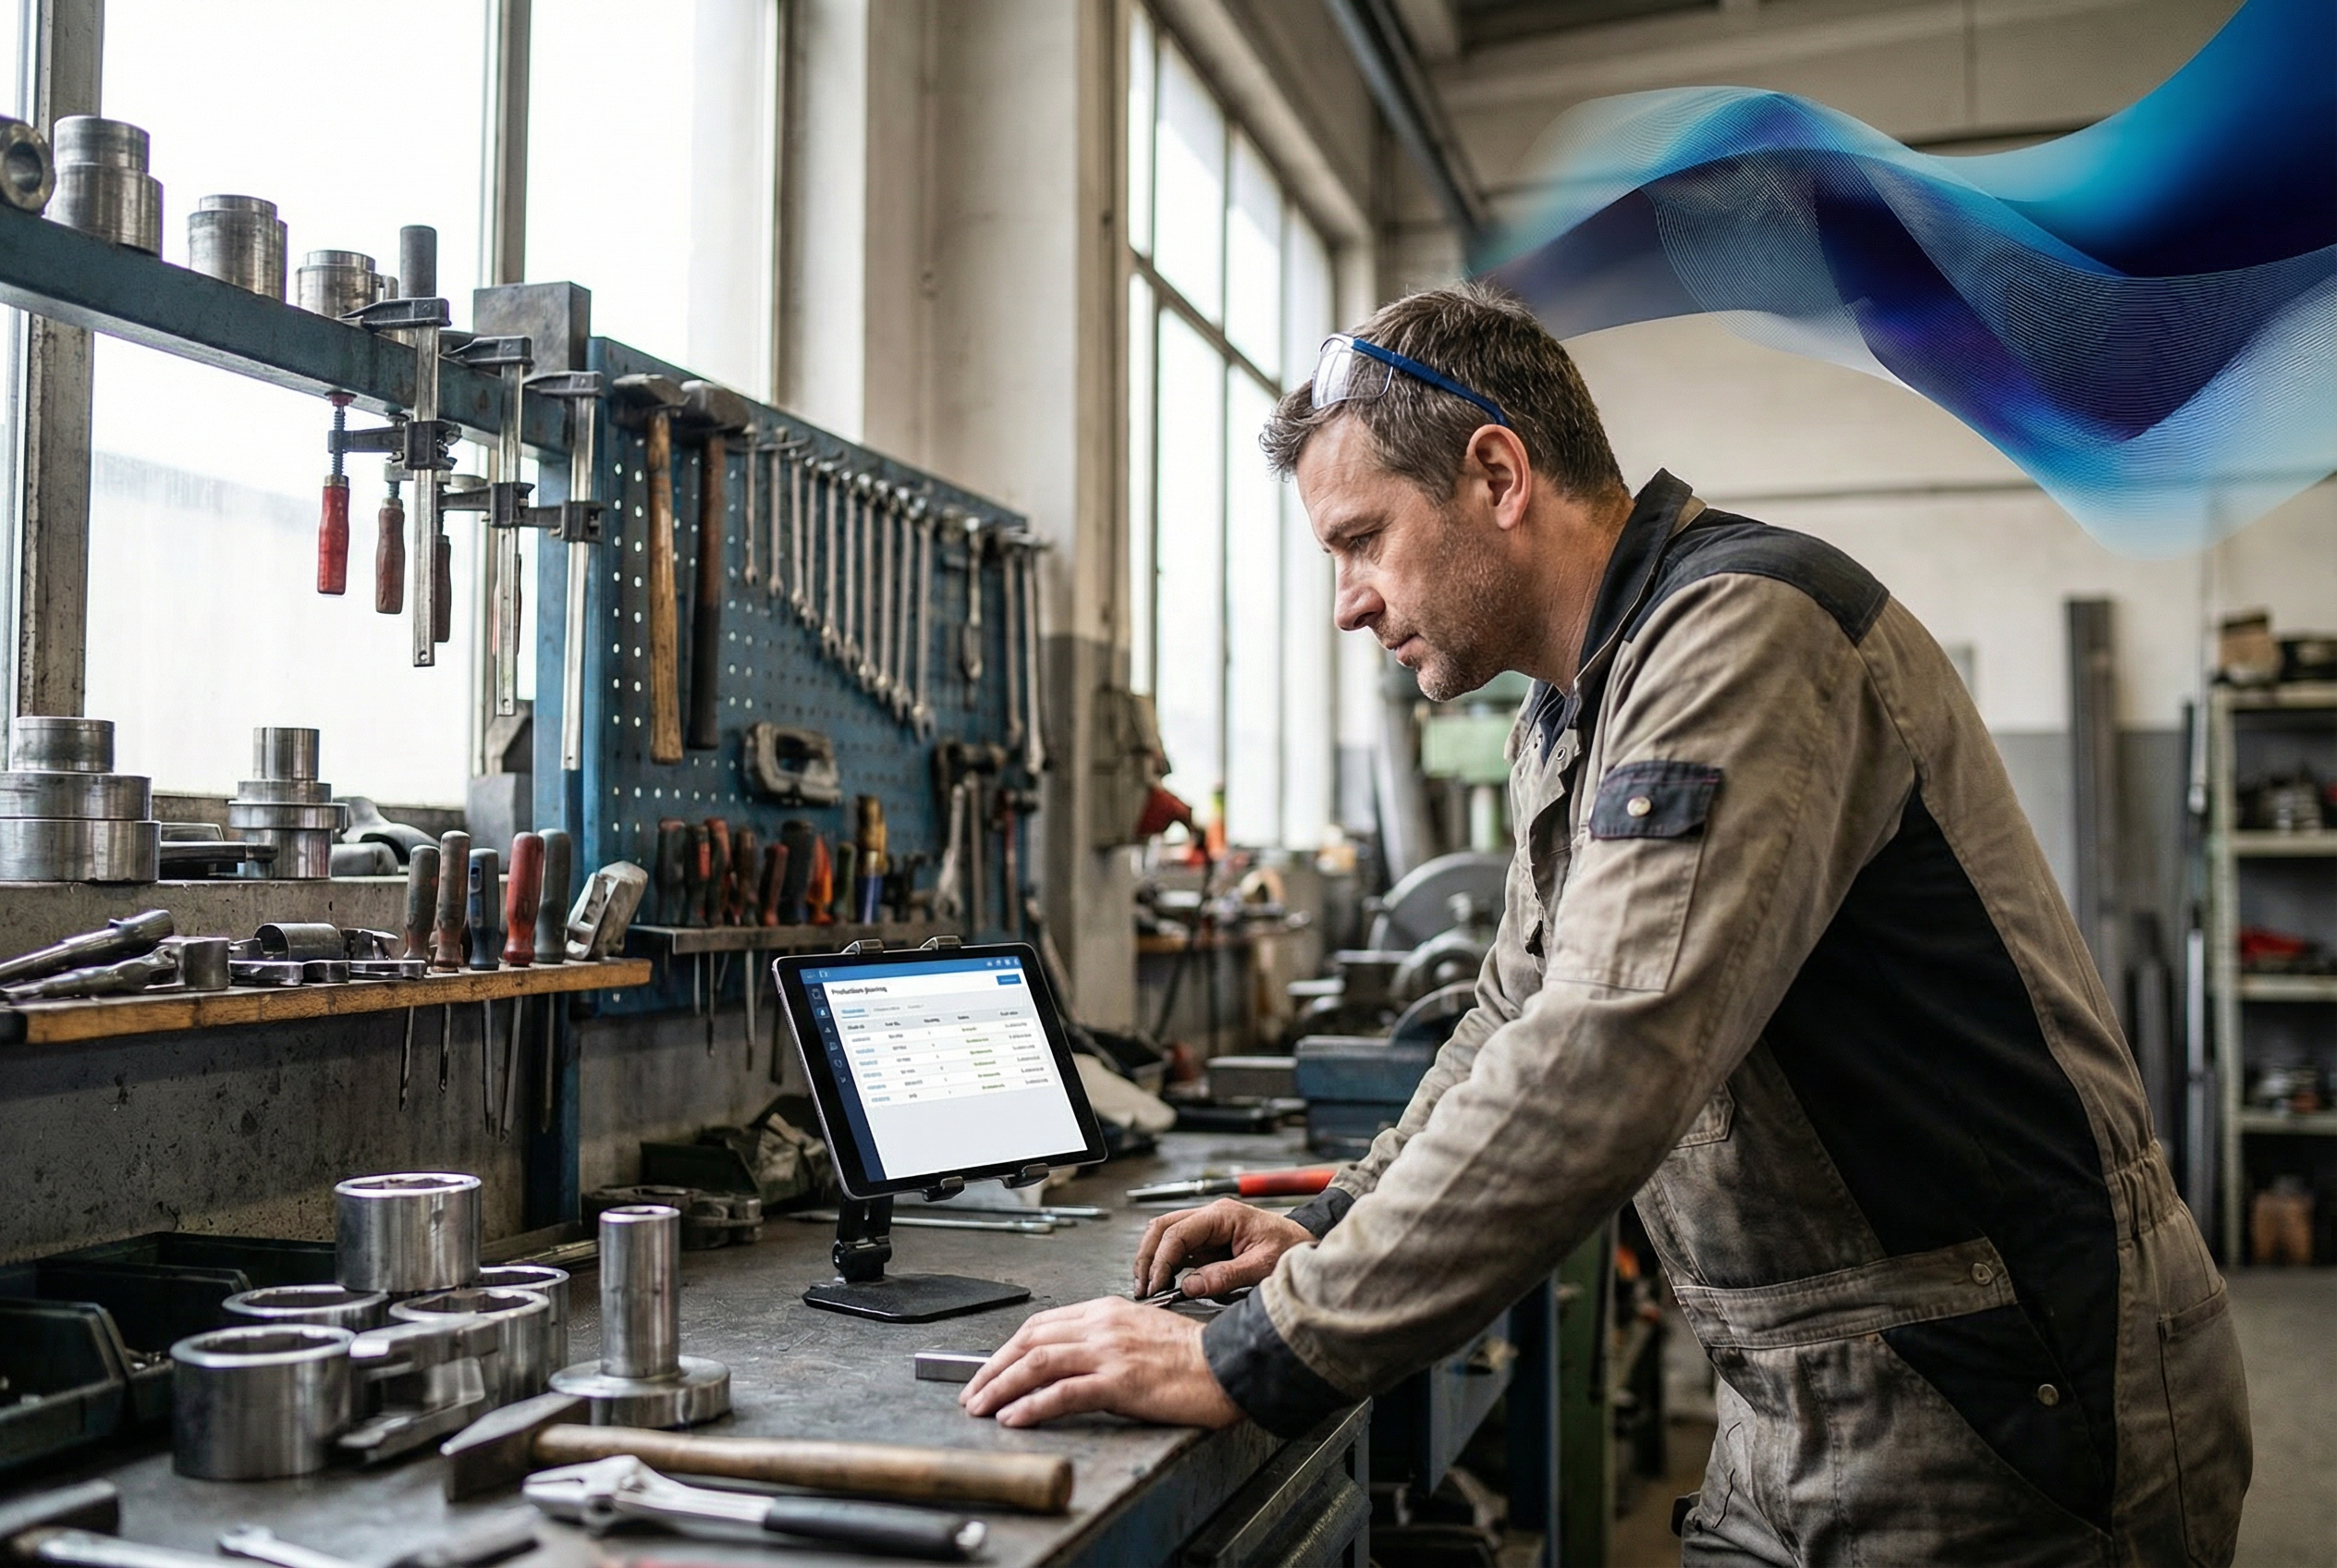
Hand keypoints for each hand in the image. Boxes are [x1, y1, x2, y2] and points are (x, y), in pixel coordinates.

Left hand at [958, 1297, 1242, 1428]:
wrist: (1228, 1364)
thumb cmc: (1192, 1356)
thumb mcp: (1140, 1334)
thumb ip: (1104, 1342)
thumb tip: (1069, 1365)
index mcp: (1106, 1310)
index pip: (1041, 1325)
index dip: (1007, 1349)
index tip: (990, 1370)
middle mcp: (1102, 1325)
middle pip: (1030, 1340)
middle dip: (992, 1368)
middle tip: (973, 1392)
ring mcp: (1110, 1351)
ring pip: (1038, 1363)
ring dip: (1001, 1386)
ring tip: (981, 1407)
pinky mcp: (1120, 1381)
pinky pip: (1064, 1392)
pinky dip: (1032, 1405)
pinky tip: (1014, 1418)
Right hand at [1133, 1198, 1316, 1297]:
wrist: (1306, 1245)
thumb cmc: (1291, 1248)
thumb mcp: (1262, 1266)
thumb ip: (1225, 1276)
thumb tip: (1190, 1286)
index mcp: (1222, 1214)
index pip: (1177, 1232)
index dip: (1161, 1260)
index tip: (1155, 1284)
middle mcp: (1211, 1217)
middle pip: (1163, 1228)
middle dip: (1147, 1257)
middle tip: (1142, 1286)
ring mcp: (1207, 1229)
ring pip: (1165, 1237)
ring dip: (1153, 1260)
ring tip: (1148, 1287)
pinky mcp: (1208, 1243)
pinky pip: (1178, 1250)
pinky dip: (1166, 1266)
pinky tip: (1163, 1284)